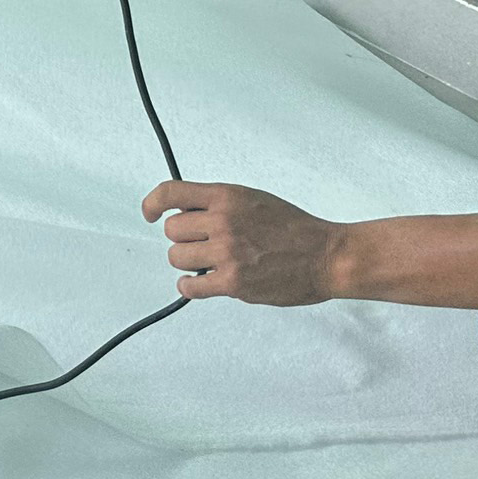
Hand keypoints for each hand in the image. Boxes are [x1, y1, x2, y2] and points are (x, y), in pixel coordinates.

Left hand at [142, 181, 344, 305]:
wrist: (328, 255)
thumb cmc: (294, 228)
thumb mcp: (254, 200)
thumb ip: (219, 204)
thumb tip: (185, 215)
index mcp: (227, 197)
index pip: (171, 192)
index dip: (153, 203)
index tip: (149, 213)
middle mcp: (223, 221)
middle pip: (172, 231)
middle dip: (184, 239)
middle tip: (204, 244)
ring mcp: (227, 253)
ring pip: (177, 257)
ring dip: (189, 262)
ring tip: (210, 263)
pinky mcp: (233, 282)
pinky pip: (190, 286)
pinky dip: (191, 286)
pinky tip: (202, 282)